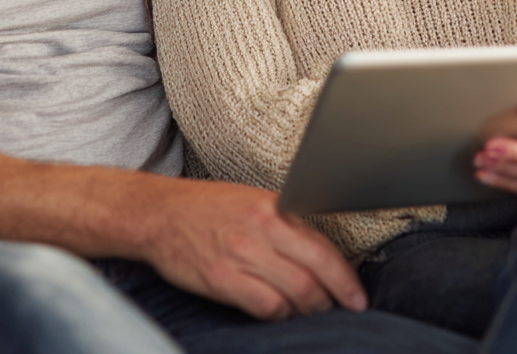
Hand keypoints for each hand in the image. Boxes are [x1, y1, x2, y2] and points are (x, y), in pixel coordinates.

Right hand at [138, 177, 366, 320]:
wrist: (159, 213)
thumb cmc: (206, 208)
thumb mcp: (251, 201)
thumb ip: (285, 224)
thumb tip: (321, 254)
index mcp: (272, 207)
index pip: (323, 247)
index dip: (346, 278)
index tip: (357, 296)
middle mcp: (260, 228)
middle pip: (315, 274)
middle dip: (334, 300)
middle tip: (339, 310)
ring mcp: (240, 254)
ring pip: (296, 293)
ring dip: (309, 310)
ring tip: (309, 312)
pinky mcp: (221, 278)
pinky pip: (266, 306)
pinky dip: (280, 315)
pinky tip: (278, 312)